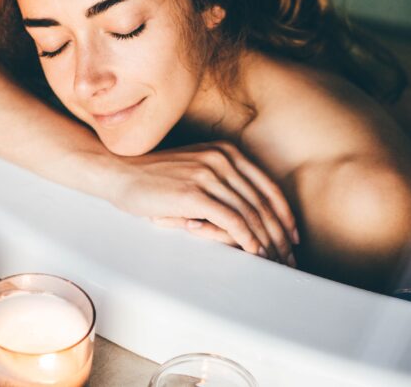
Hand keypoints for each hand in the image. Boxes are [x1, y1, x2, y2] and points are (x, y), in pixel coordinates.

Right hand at [110, 141, 298, 264]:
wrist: (119, 173)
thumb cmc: (154, 178)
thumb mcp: (194, 174)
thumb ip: (222, 190)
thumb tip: (251, 223)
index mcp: (225, 151)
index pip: (267, 186)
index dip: (284, 214)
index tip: (292, 235)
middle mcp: (221, 158)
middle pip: (263, 201)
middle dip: (279, 233)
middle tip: (287, 256)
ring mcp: (208, 174)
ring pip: (251, 212)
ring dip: (266, 240)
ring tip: (273, 259)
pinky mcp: (194, 193)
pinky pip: (232, 219)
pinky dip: (246, 238)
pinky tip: (252, 251)